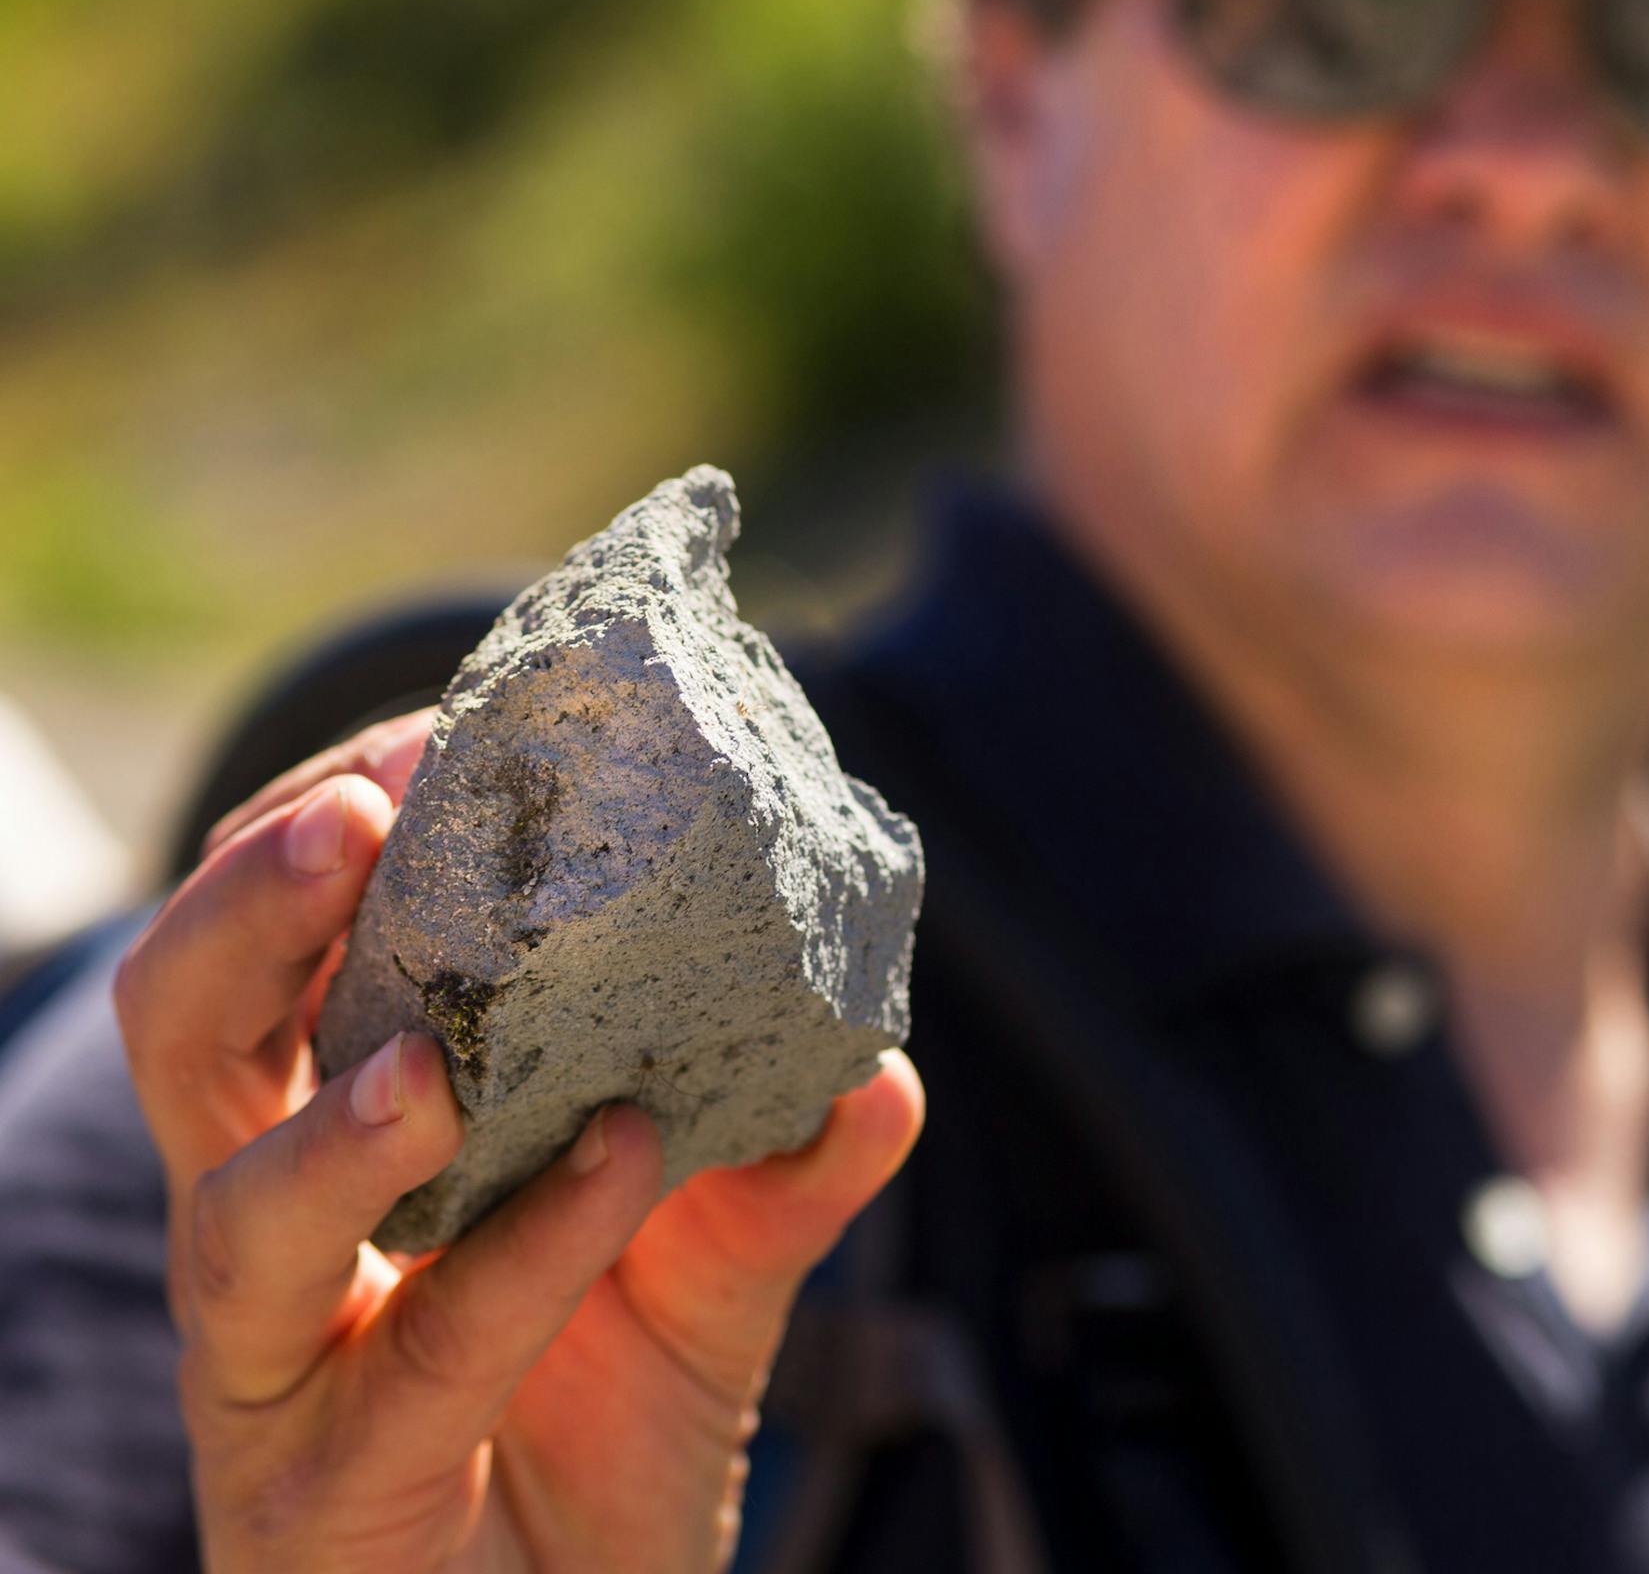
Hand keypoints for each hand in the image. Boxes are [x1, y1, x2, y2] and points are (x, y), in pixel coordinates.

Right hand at [115, 709, 923, 1572]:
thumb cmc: (606, 1426)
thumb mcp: (707, 1266)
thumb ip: (778, 1164)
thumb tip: (884, 1067)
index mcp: (335, 1131)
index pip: (280, 946)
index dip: (325, 828)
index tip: (438, 732)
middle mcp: (273, 1232)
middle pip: (184, 1039)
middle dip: (249, 908)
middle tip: (358, 813)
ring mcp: (275, 1373)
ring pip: (234, 1220)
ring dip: (341, 1115)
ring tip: (436, 1056)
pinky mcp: (320, 1498)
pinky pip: (416, 1359)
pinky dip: (527, 1252)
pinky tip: (621, 1164)